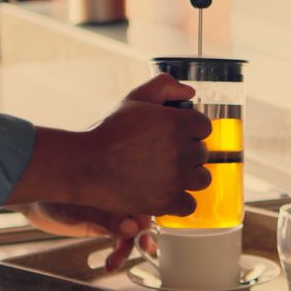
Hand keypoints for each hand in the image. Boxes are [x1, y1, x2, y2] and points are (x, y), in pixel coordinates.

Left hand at [19, 203, 149, 271]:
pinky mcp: (106, 224)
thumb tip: (132, 229)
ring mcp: (113, 212)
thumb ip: (107, 218)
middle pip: (140, 216)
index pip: (142, 200)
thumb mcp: (80, 210)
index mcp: (116, 185)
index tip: (147, 235)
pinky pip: (120, 238)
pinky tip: (112, 262)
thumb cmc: (53, 198)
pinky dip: (119, 251)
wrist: (35, 206)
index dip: (148, 217)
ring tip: (115, 263)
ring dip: (127, 248)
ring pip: (131, 231)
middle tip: (144, 251)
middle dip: (143, 235)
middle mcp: (118, 197)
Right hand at [72, 74, 211, 213]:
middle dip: (187, 152)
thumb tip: (190, 93)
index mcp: (177, 123)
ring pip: (202, 179)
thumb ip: (164, 86)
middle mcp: (181, 150)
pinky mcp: (166, 201)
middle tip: (165, 154)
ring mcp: (175, 178)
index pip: (204, 127)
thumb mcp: (135, 99)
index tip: (177, 135)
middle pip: (202, 153)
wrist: (85, 165)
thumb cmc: (109, 132)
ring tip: (169, 174)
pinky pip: (190, 205)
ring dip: (189, 177)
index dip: (191, 130)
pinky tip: (166, 193)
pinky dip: (180, 201)